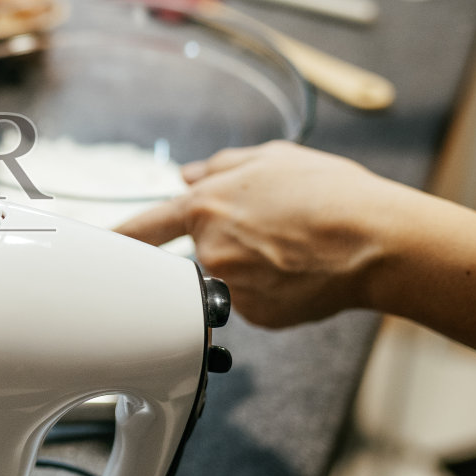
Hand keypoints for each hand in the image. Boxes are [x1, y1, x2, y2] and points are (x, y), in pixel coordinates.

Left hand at [117, 141, 421, 326]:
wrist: (376, 241)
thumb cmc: (332, 195)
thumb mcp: (274, 159)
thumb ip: (223, 167)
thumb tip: (190, 174)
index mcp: (207, 207)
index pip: (146, 227)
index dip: (120, 238)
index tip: (99, 248)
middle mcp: (210, 250)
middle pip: (202, 252)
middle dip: (229, 243)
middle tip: (275, 233)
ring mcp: (232, 287)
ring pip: (231, 277)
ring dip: (254, 265)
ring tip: (298, 248)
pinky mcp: (257, 315)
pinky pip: (254, 302)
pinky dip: (273, 290)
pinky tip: (303, 273)